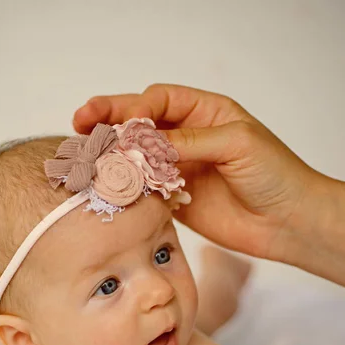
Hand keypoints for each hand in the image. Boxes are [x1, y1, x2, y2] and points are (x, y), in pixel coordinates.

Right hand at [73, 83, 334, 269]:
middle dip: (109, 123)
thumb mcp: (236, 143)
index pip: (157, 101)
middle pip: (140, 125)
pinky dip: (128, 190)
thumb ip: (189, 140)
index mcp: (203, 113)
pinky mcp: (175, 201)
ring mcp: (179, 170)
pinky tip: (111, 188)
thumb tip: (143, 143)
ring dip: (114, 159)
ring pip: (137, 159)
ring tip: (88, 159)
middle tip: (80, 124)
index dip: (134, 108)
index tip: (118, 123)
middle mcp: (187, 138)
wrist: (286, 222)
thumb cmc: (274, 174)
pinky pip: (145, 191)